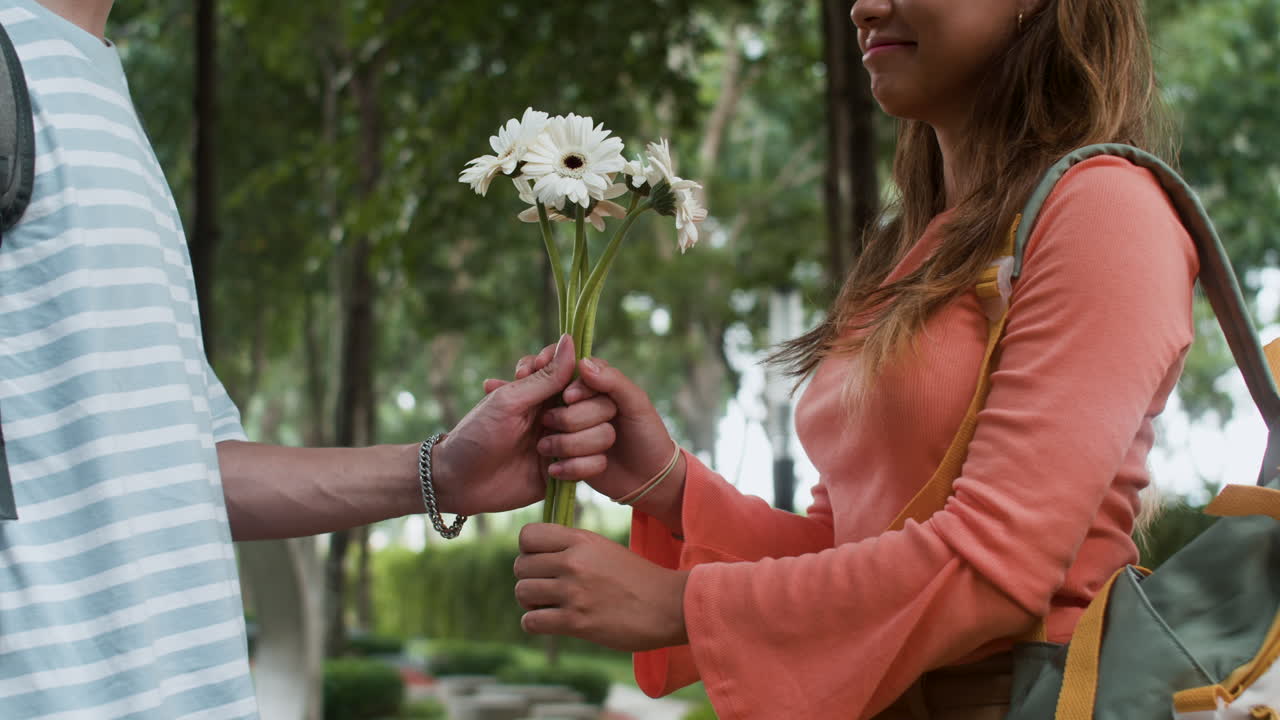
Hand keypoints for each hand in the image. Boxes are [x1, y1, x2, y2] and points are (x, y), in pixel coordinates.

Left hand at [432, 334, 612, 515]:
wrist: (460, 483)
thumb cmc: (476, 435)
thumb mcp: (508, 401)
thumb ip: (545, 376)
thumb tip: (569, 339)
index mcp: (547, 390)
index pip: (586, 375)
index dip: (582, 383)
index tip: (563, 393)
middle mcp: (563, 413)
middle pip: (602, 405)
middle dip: (575, 418)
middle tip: (543, 425)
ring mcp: (569, 441)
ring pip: (603, 435)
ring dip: (573, 444)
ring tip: (541, 451)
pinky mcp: (570, 470)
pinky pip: (596, 464)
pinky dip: (577, 468)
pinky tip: (550, 472)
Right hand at [509, 347, 684, 526]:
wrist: (651, 477)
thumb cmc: (647, 434)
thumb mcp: (637, 404)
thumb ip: (613, 381)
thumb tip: (582, 363)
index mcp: (591, 388)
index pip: (567, 380)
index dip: (573, 391)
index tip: (572, 398)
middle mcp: (573, 410)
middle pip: (561, 412)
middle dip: (585, 423)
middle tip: (611, 429)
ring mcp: (566, 436)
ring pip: (558, 440)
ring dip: (584, 447)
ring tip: (606, 450)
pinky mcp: (564, 461)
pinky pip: (560, 464)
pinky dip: (580, 467)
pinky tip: (598, 466)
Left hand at [514, 523, 688, 651]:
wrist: (669, 606)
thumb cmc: (637, 578)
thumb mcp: (604, 549)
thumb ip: (572, 546)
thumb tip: (535, 553)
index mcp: (581, 540)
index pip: (528, 535)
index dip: (528, 550)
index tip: (541, 561)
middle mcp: (574, 562)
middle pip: (521, 566)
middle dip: (529, 579)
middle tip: (547, 588)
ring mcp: (574, 592)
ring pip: (522, 592)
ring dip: (532, 602)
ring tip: (551, 606)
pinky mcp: (576, 622)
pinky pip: (531, 621)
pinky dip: (536, 623)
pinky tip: (553, 622)